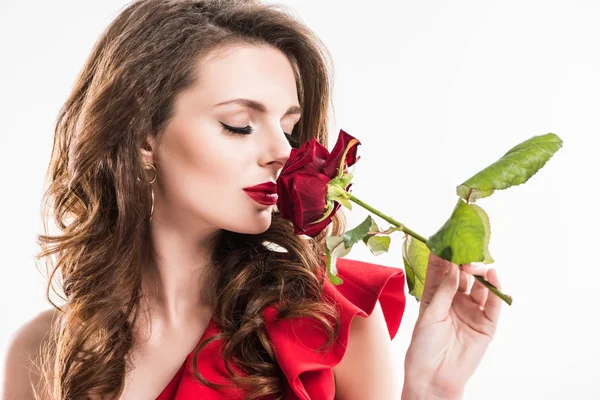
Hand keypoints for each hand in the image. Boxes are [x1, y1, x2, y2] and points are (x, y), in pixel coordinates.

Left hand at [402, 252, 502, 398]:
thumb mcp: (430, 314)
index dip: (445, 256)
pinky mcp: (486, 324)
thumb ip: (444, 290)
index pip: (442, 270)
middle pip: (464, 275)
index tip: (446, 239)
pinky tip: (493, 278)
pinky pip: (495, 305)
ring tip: (477, 266)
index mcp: (437, 296)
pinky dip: (497, 291)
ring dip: (480, 273)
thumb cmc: (423, 346)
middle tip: (464, 253)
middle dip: (465, 262)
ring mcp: (472, 311)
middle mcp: (456, 300)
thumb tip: (454, 266)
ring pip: (481, 286)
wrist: (433, 377)